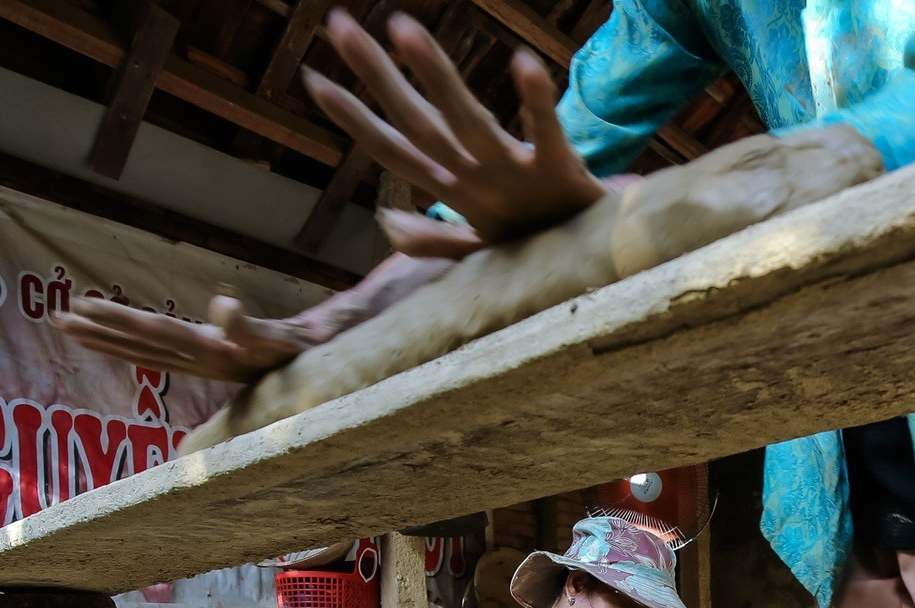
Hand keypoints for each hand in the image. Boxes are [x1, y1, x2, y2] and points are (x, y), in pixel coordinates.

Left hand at [50, 294, 321, 381]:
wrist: (316, 372)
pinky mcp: (205, 362)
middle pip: (137, 343)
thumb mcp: (275, 338)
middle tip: (54, 318)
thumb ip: (246, 326)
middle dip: (96, 331)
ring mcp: (198, 363)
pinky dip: (132, 344)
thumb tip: (223, 307)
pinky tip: (116, 339)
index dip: (115, 319)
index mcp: (206, 349)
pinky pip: (158, 353)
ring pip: (142, 351)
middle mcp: (195, 358)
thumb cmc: (296, 353)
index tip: (79, 306)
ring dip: (106, 339)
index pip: (152, 331)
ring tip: (70, 326)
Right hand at [303, 10, 609, 255]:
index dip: (353, 119)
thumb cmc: (540, 248)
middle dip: (375, 75)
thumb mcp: (480, 249)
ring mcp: (516, 177)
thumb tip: (385, 224)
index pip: (393, 151)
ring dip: (434, 75)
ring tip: (402, 27)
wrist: (601, 274)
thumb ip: (433, 238)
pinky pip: (548, 131)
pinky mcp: (561, 173)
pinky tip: (523, 59)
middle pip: (416, 124)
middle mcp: (477, 182)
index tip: (313, 79)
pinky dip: (537, 98)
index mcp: (457, 194)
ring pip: (465, 121)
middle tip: (337, 25)